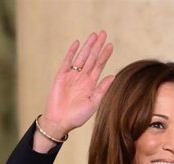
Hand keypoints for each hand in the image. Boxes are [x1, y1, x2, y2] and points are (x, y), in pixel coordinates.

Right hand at [35, 31, 114, 146]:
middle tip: (103, 33)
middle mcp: (82, 77)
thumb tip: (113, 76)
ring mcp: (72, 75)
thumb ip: (102, 89)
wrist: (60, 121)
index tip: (111, 45)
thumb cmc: (77, 116)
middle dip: (97, 45)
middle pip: (91, 57)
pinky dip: (72, 52)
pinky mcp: (61, 76)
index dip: (105, 55)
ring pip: (81, 57)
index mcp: (91, 84)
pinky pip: (67, 61)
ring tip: (94, 35)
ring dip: (87, 46)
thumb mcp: (94, 103)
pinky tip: (77, 43)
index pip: (100, 66)